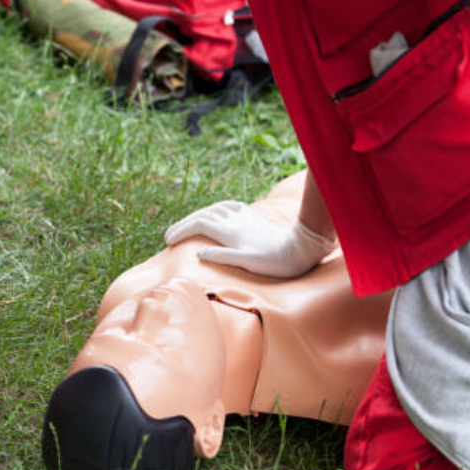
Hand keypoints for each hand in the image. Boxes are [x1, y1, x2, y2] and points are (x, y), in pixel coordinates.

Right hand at [164, 201, 335, 277]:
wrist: (302, 248)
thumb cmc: (276, 262)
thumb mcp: (248, 263)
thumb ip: (222, 256)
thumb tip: (198, 253)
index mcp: (231, 232)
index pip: (198, 225)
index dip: (181, 230)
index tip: (168, 241)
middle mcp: (235, 221)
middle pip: (202, 216)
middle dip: (183, 224)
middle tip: (169, 235)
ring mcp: (244, 218)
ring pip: (213, 209)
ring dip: (197, 215)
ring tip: (186, 225)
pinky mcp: (252, 218)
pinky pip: (229, 207)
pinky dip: (216, 208)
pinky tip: (216, 212)